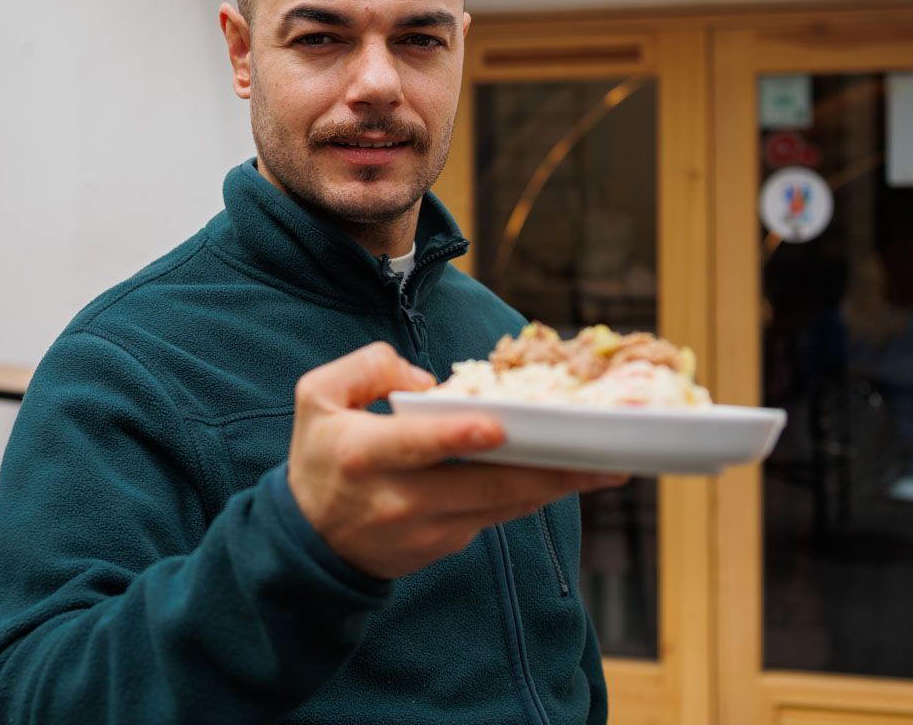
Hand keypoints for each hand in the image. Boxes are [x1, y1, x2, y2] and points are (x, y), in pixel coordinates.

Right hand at [287, 341, 627, 578]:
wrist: (307, 542)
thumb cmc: (320, 455)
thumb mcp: (318, 395)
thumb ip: (368, 367)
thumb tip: (430, 384)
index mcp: (363, 453)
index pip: (416, 445)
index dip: (457, 436)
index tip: (498, 428)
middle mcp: (397, 498)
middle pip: (482, 486)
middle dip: (545, 471)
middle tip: (599, 456)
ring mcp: (424, 530)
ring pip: (500, 507)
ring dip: (554, 488)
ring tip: (605, 468)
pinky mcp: (444, 546)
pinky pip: (496, 518)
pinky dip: (530, 497)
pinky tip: (567, 478)